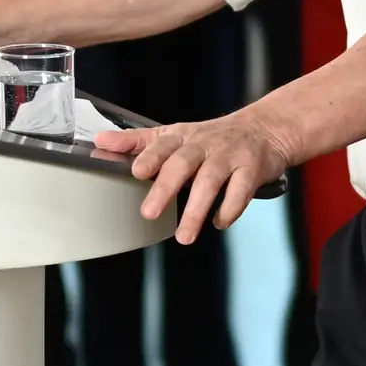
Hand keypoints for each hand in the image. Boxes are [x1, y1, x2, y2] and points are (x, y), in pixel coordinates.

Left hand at [100, 107, 290, 243]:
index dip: (149, 157)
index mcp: (182, 136)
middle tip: (149, 213)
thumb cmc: (212, 138)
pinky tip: (218, 222)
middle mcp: (205, 144)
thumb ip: (138, 141)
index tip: (136, 172)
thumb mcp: (174, 134)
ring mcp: (229, 155)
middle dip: (166, 187)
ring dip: (196, 209)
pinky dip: (229, 209)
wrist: (264, 129)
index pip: (163, 144)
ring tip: (184, 236)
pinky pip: (241, 190)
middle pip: (183, 163)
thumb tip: (101, 141)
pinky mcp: (252, 168)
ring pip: (211, 180)